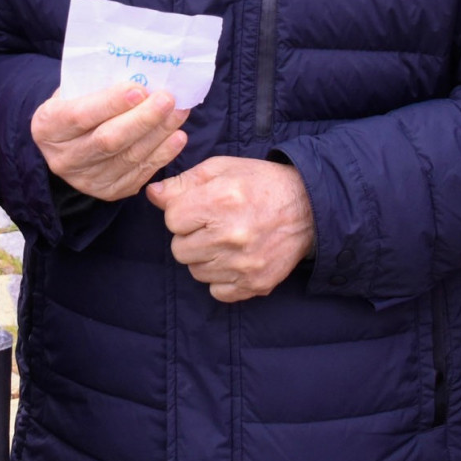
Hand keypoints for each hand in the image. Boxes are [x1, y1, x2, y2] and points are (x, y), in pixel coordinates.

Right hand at [31, 83, 187, 201]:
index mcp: (47, 126)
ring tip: (179, 112)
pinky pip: (139, 174)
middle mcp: (63, 158)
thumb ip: (98, 85)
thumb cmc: (75, 104)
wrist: (67, 141)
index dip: (111, 103)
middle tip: (167, 99)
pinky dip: (162, 155)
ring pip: (128, 158)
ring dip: (159, 134)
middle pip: (108, 141)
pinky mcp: (108, 191)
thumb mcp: (73, 90)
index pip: (80, 116)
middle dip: (142, 119)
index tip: (139, 88)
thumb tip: (141, 75)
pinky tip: (177, 137)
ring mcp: (85, 179)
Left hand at [147, 157, 314, 302]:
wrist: (308, 207)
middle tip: (212, 225)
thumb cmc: (259, 183)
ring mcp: (244, 264)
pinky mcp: (256, 284)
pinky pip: (217, 291)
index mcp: (220, 201)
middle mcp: (231, 236)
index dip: (182, 213)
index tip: (199, 207)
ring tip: (225, 239)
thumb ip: (182, 182)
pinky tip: (234, 258)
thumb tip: (152, 194)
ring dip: (204, 257)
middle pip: (179, 249)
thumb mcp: (220, 169)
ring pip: (196, 272)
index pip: (172, 219)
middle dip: (190, 236)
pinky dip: (221, 278)